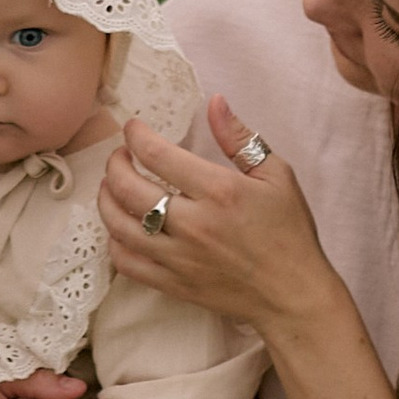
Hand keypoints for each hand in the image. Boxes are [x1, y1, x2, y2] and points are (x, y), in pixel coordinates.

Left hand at [100, 94, 332, 337]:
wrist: (293, 295)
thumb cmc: (289, 233)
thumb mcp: (277, 175)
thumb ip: (240, 138)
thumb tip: (215, 102)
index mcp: (219, 191)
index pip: (157, 154)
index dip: (135, 136)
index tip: (132, 129)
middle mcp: (193, 224)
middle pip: (127, 188)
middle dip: (115, 164)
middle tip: (120, 156)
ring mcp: (179, 257)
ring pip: (119, 225)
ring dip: (106, 200)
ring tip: (111, 187)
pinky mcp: (174, 284)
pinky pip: (126, 263)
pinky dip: (114, 242)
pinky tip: (121, 228)